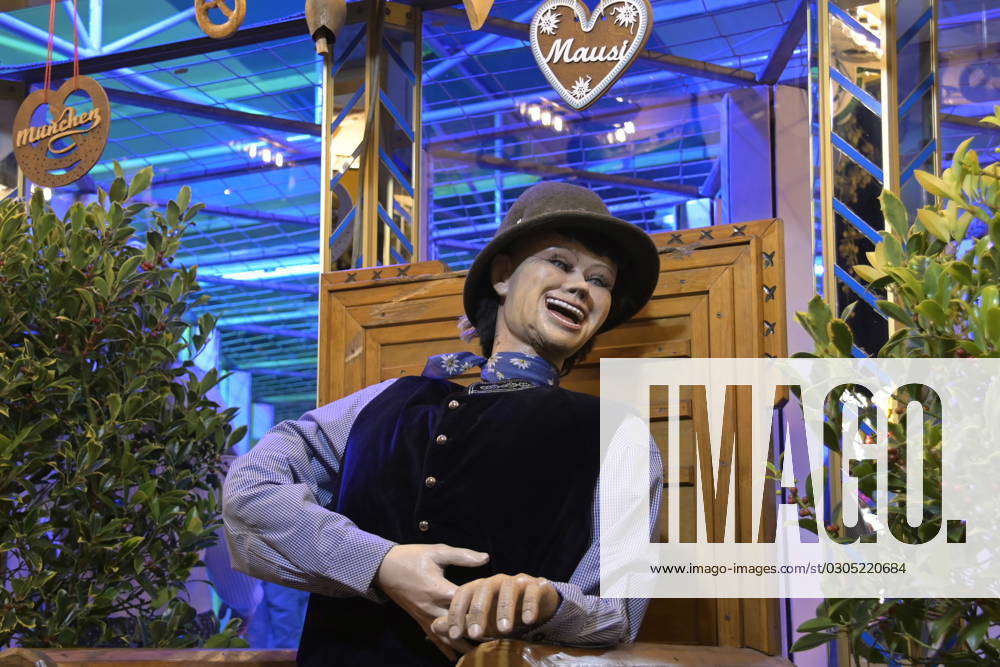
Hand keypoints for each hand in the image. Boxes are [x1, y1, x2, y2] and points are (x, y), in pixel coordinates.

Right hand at [375, 543, 488, 658]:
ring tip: (484, 652)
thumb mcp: (437, 551)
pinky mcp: (420, 621)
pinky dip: (447, 650)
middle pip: (459, 626)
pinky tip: (459, 659)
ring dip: (465, 645)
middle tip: (498, 639)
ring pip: (448, 638)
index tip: (501, 614)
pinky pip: (435, 640)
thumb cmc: (412, 557)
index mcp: (438, 589)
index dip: (483, 609)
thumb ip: (462, 556)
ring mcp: (425, 617)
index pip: (465, 604)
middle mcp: (432, 608)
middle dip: (478, 633)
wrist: (384, 568)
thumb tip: (486, 558)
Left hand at [430, 573, 559, 642]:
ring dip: (505, 610)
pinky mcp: (536, 585)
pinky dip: (530, 605)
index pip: (464, 593)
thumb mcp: (480, 620)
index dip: (458, 612)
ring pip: (508, 589)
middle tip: (475, 635)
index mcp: (480, 586)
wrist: (536, 603)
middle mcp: (497, 581)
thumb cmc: (501, 612)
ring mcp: (517, 581)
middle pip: (484, 590)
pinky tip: (528, 621)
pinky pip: (532, 592)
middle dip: (478, 613)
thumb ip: (460, 621)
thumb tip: (435, 626)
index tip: (454, 633)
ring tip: (504, 631)